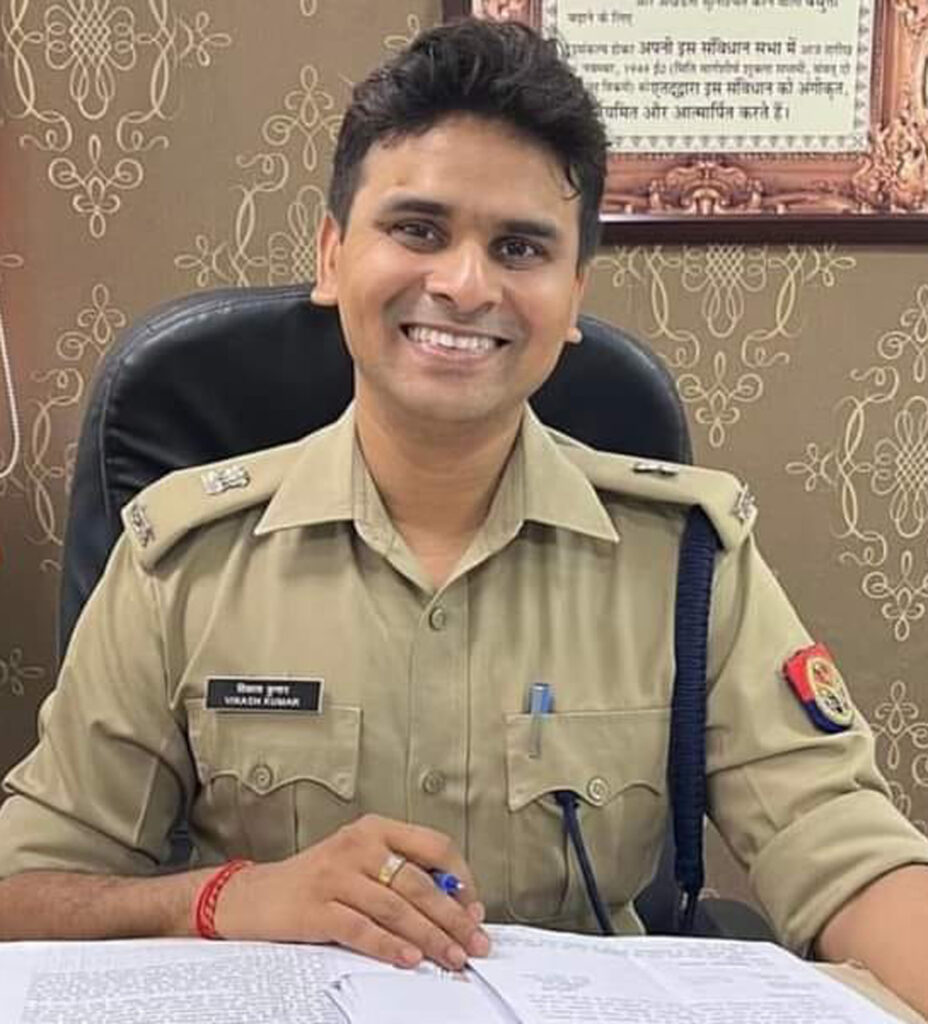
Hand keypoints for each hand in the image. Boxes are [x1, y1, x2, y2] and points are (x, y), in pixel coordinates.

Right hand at [215, 814, 490, 969]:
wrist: (255, 896)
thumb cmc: (317, 880)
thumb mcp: (360, 862)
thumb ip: (400, 874)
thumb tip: (454, 902)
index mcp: (375, 828)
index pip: (434, 845)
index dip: (460, 878)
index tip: (475, 906)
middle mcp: (357, 845)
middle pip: (419, 882)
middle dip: (453, 917)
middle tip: (474, 941)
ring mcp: (336, 875)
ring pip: (396, 908)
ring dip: (430, 937)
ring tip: (451, 956)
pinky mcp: (317, 907)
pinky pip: (362, 928)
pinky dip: (389, 946)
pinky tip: (410, 958)